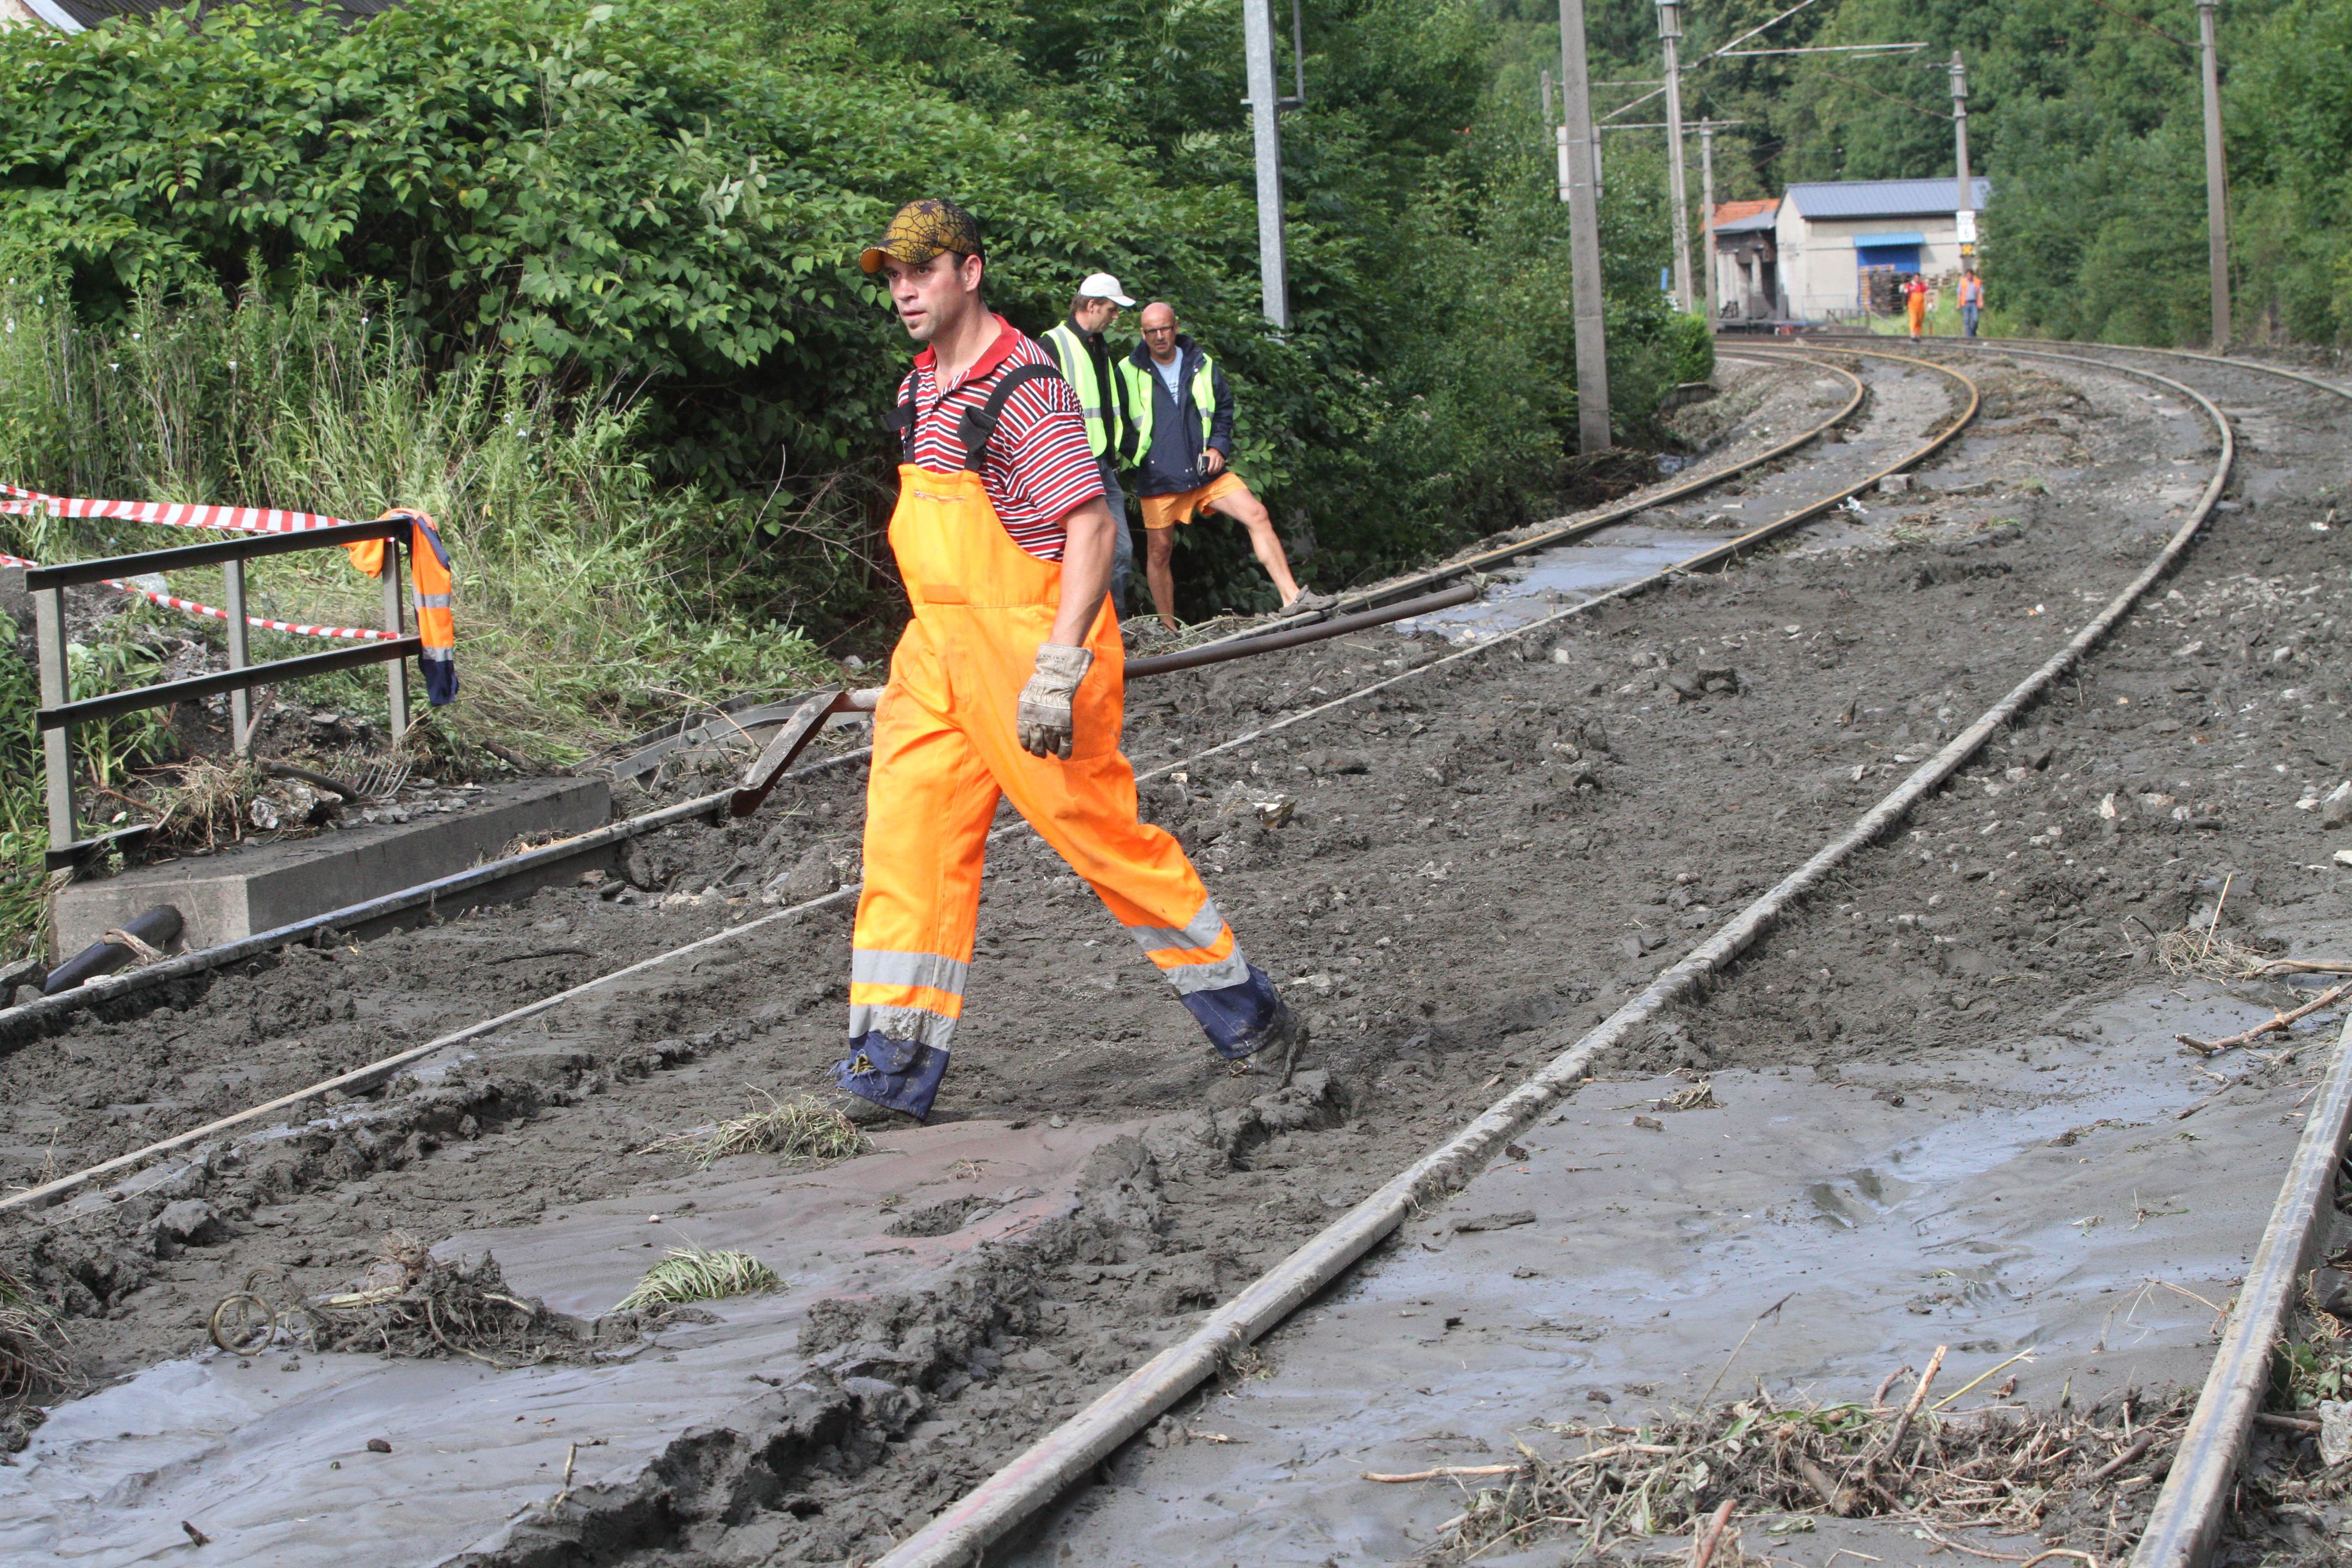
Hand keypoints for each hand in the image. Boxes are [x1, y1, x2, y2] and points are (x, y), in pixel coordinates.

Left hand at [1017, 643, 1092, 758]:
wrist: (1055, 680)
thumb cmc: (1038, 686)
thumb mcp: (1023, 697)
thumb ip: (1023, 709)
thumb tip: (1023, 713)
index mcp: (1025, 720)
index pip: (1024, 740)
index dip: (1027, 745)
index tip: (1029, 747)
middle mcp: (1037, 727)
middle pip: (1037, 747)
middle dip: (1038, 751)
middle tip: (1041, 752)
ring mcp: (1051, 728)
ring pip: (1050, 747)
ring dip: (1050, 749)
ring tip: (1051, 749)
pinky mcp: (1065, 728)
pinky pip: (1065, 746)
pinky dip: (1064, 753)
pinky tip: (1063, 756)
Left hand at [1201, 447, 1225, 476]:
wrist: (1215, 450)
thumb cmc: (1209, 453)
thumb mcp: (1205, 455)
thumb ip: (1202, 460)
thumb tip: (1200, 467)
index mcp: (1213, 455)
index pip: (1212, 464)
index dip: (1210, 469)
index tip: (1208, 471)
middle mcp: (1218, 457)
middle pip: (1216, 467)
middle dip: (1213, 471)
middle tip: (1209, 473)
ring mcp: (1221, 459)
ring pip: (1219, 468)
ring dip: (1215, 471)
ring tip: (1212, 473)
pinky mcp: (1223, 461)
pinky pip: (1221, 467)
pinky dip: (1218, 470)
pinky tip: (1215, 471)